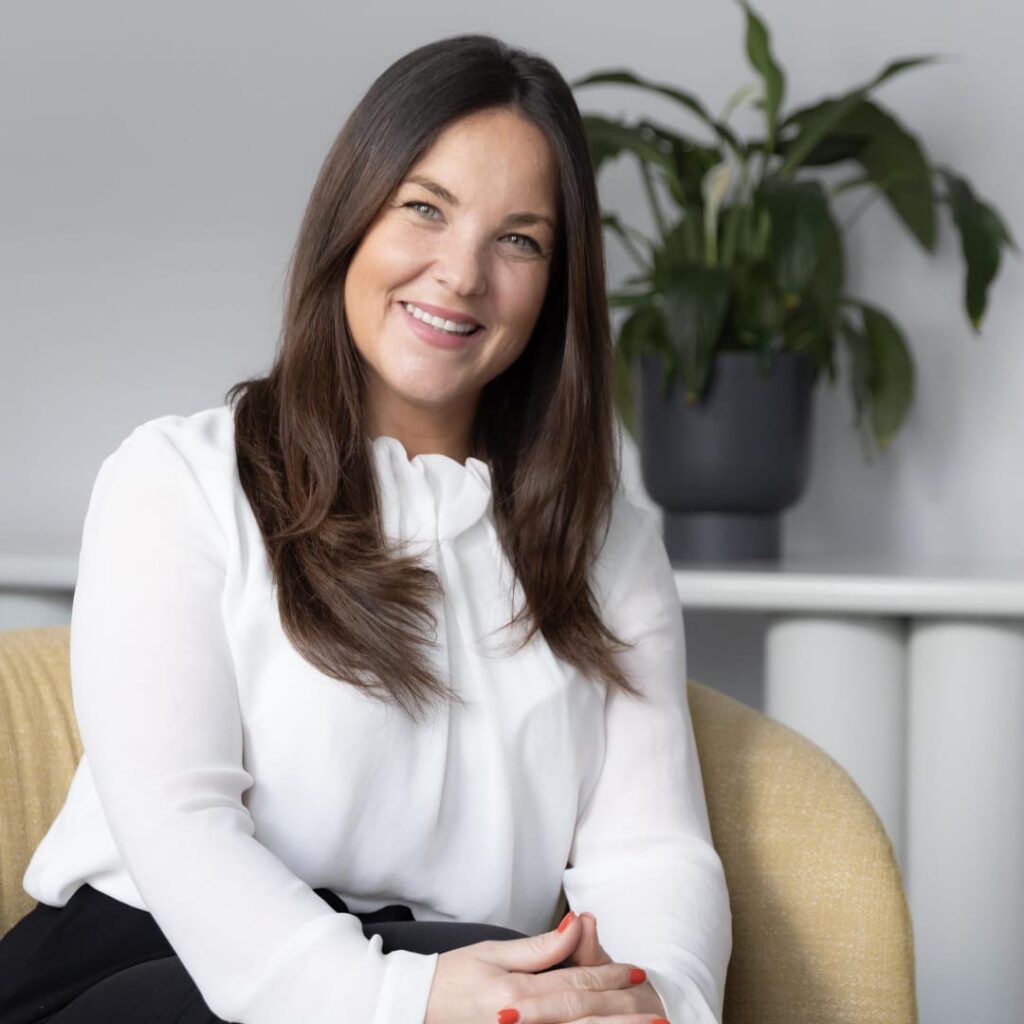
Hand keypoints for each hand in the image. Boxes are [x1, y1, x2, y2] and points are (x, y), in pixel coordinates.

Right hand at [423, 911, 667, 1023]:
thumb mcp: (492, 954)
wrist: (410, 1010)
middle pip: (581, 1016)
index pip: (575, 982)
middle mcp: (520, 1021)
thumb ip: (539, 947)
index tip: (640, 974)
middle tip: (659, 1016)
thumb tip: (578, 925)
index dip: (610, 977)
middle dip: (622, 1016)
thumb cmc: (450, 978)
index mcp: (517, 993)